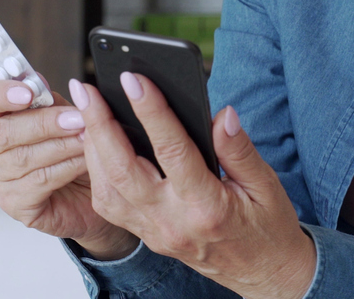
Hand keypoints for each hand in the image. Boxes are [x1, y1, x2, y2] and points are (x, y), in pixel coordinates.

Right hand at [0, 79, 137, 257]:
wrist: (94, 189)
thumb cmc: (73, 148)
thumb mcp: (65, 116)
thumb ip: (50, 100)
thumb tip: (38, 80)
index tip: (27, 92)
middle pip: (4, 131)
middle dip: (45, 122)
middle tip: (77, 118)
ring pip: (25, 158)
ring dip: (62, 145)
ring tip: (88, 137)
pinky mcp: (14, 204)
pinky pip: (39, 182)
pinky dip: (66, 167)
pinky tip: (84, 160)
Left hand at [71, 74, 315, 298]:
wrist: (263, 273)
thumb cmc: (268, 226)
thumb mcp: (266, 184)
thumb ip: (240, 150)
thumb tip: (222, 114)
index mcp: (207, 207)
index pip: (172, 151)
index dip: (151, 111)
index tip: (134, 80)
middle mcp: (173, 222)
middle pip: (123, 170)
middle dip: (100, 125)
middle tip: (87, 89)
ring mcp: (156, 232)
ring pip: (108, 190)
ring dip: (92, 147)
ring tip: (86, 110)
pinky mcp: (148, 236)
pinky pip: (111, 205)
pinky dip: (98, 171)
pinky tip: (96, 144)